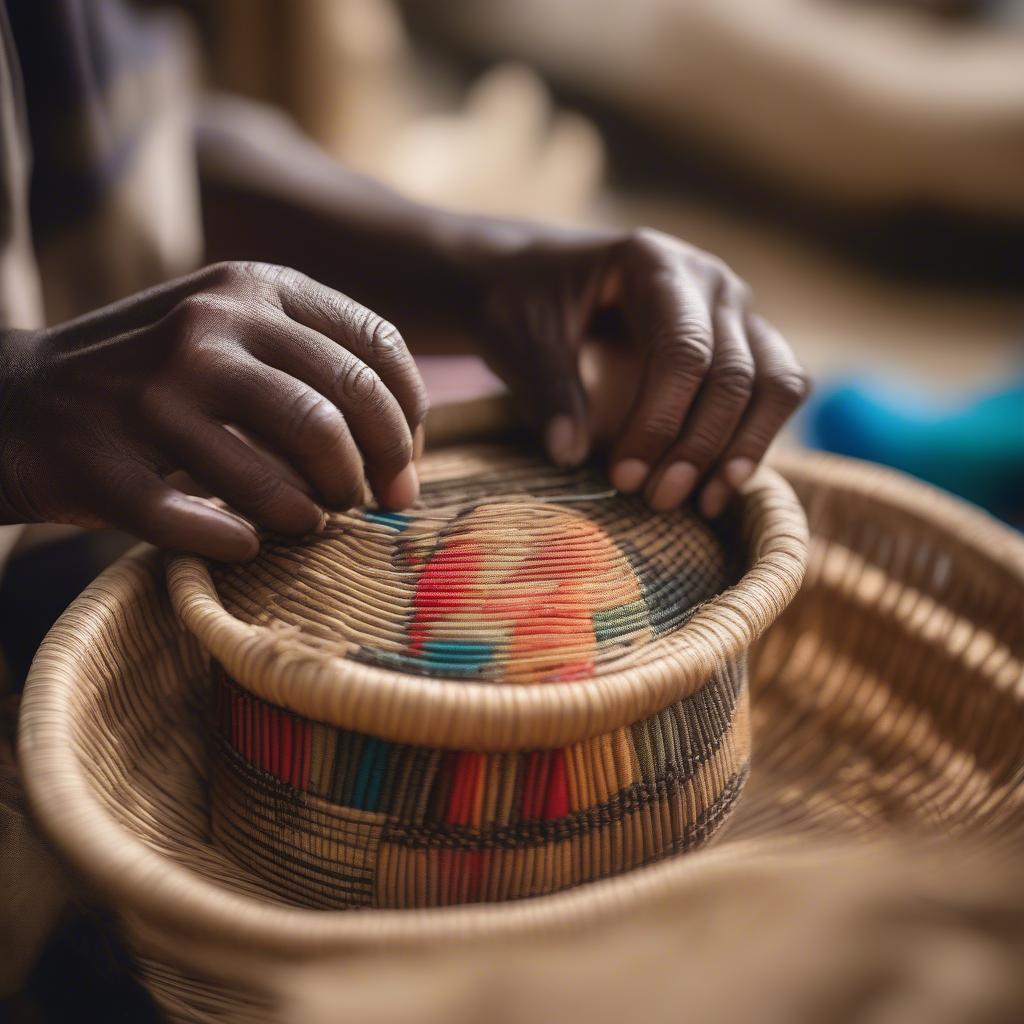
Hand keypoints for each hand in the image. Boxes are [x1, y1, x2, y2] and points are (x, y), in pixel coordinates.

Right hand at [0, 262, 427, 559]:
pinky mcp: (104, 463)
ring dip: (315, 513)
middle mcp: (208, 324)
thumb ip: (316, 360)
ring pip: (286, 470)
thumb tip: (409, 439)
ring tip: (311, 521)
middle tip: (372, 503)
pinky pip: (203, 523)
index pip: (376, 347)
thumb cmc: (156, 377)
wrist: (14, 398)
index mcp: (254, 286)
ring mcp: (152, 391)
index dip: (409, 417)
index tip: (406, 463)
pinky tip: (245, 541)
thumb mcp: (236, 330)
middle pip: (342, 410)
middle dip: (377, 471)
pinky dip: (239, 542)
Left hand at [475, 227, 808, 515]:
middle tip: (656, 500)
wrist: (534, 279)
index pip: (683, 348)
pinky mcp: (743, 347)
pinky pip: (775, 394)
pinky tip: (716, 492)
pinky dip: (755, 442)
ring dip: (742, 449)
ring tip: (700, 504)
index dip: (660, 420)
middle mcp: (710, 283)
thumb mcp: (517, 335)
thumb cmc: (523, 301)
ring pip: (774, 383)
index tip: (623, 477)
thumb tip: (570, 454)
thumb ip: (546, 389)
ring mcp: (734, 314)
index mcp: (654, 263)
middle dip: (698, 445)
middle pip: (733, 372)